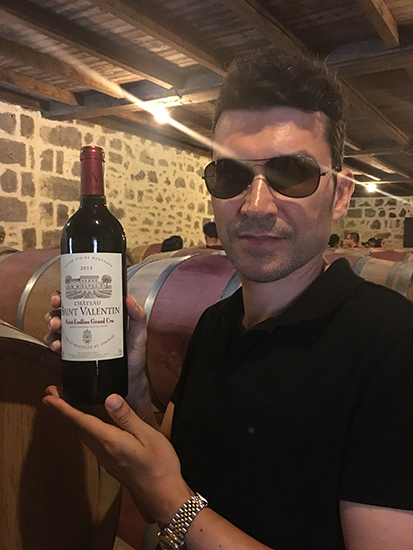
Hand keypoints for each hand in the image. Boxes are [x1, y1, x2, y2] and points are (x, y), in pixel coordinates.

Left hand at [43, 387, 191, 525]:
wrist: (163, 495)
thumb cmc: (159, 464)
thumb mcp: (147, 435)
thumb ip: (126, 417)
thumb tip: (110, 398)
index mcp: (109, 441)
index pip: (81, 421)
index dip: (63, 408)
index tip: (48, 396)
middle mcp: (102, 450)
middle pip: (77, 428)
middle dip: (63, 410)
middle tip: (52, 393)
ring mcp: (106, 458)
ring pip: (83, 435)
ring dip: (72, 419)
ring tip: (66, 404)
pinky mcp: (111, 462)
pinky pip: (92, 441)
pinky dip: (84, 427)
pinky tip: (89, 423)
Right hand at [44, 293, 152, 422]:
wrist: (129, 381)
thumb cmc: (134, 356)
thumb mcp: (138, 334)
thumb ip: (137, 316)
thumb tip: (130, 299)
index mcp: (98, 315)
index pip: (78, 299)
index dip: (65, 295)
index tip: (61, 297)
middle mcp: (85, 324)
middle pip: (62, 311)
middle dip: (54, 311)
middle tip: (58, 317)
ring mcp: (77, 339)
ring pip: (56, 327)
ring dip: (52, 326)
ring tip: (57, 329)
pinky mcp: (73, 354)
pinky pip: (57, 345)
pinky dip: (53, 344)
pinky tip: (58, 347)